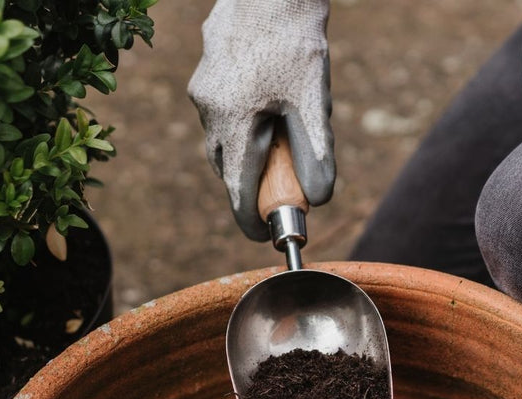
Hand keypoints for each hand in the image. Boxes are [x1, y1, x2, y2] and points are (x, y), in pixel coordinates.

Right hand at [188, 0, 334, 240]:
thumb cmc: (295, 40)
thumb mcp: (312, 103)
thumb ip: (315, 155)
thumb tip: (319, 200)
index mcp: (233, 125)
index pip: (237, 191)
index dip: (251, 220)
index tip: (265, 235)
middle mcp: (209, 112)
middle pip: (228, 169)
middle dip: (251, 184)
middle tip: (281, 189)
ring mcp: (202, 91)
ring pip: (222, 141)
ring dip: (246, 153)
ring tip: (276, 143)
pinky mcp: (205, 73)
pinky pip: (220, 115)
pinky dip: (241, 126)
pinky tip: (265, 108)